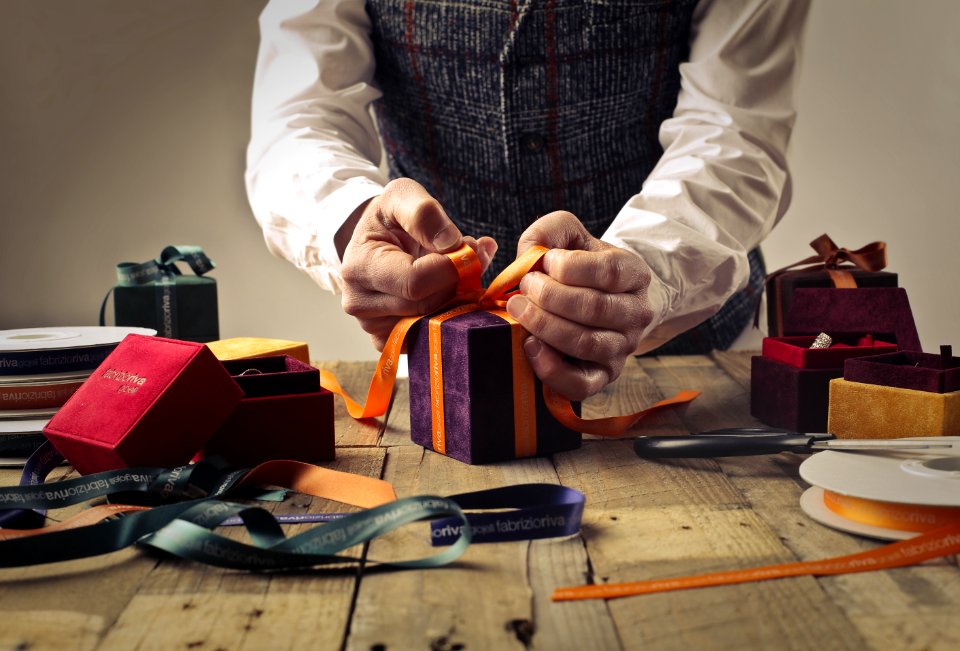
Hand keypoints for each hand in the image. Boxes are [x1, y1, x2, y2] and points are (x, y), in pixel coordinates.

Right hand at [340, 178, 496, 349]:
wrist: (372, 241)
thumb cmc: (387, 218)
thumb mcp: (402, 196)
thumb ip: (425, 213)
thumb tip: (452, 244)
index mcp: (360, 267)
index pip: (415, 281)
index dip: (451, 268)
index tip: (468, 248)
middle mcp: (360, 304)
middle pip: (428, 305)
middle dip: (458, 282)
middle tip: (471, 257)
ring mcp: (373, 327)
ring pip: (433, 323)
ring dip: (457, 298)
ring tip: (457, 271)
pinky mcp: (389, 340)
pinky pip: (429, 337)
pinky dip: (448, 316)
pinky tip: (448, 292)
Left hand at [506, 211, 655, 400]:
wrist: (601, 301)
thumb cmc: (580, 267)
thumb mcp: (570, 238)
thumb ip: (550, 232)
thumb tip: (530, 253)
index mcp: (634, 274)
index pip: (609, 271)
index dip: (570, 268)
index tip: (545, 262)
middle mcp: (636, 314)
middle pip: (594, 308)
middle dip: (549, 297)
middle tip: (523, 288)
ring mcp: (622, 348)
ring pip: (585, 343)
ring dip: (544, 326)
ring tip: (519, 310)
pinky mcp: (603, 376)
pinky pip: (580, 384)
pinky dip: (551, 369)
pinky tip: (530, 347)